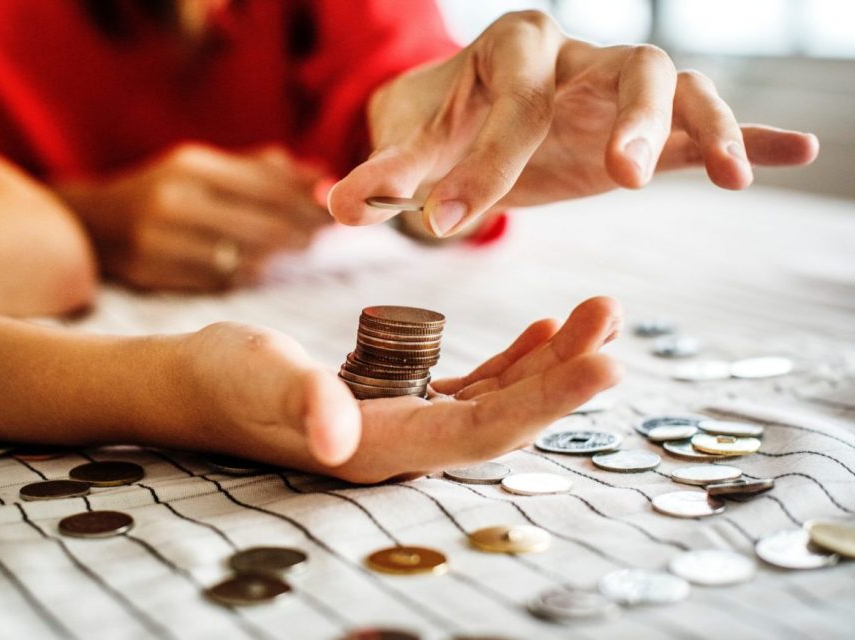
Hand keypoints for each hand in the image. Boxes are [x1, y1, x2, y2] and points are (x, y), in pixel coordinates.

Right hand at [57, 144, 331, 290]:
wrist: (93, 223)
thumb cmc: (162, 191)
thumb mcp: (203, 167)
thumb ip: (261, 170)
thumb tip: (321, 176)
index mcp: (190, 167)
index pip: (265, 187)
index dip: (305, 202)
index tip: (333, 210)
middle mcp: (174, 201)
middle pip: (260, 225)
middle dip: (300, 231)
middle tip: (323, 235)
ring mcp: (160, 241)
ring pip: (242, 258)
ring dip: (277, 257)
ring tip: (297, 249)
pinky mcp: (153, 273)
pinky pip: (217, 281)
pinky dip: (245, 274)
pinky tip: (260, 268)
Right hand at [166, 296, 621, 482]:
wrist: (195, 383)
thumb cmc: (221, 378)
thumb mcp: (259, 378)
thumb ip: (301, 402)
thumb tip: (336, 437)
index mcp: (380, 448)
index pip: (482, 432)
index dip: (547, 404)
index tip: (606, 364)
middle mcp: (404, 446)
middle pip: (505, 417)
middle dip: (565, 375)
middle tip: (613, 321)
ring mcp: (404, 425)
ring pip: (496, 399)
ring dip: (550, 362)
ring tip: (596, 316)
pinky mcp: (398, 401)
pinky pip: (471, 386)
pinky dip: (512, 359)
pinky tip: (542, 333)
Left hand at [329, 11, 818, 236]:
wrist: (465, 116)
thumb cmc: (438, 126)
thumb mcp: (409, 147)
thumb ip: (382, 176)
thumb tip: (337, 206)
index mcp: (512, 49)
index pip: (512, 102)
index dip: (481, 163)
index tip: (447, 224)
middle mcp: (575, 54)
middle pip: (627, 65)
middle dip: (627, 118)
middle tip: (619, 178)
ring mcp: (615, 87)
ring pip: (678, 85)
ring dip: (704, 124)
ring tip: (727, 174)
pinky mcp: (642, 126)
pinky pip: (705, 122)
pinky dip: (747, 135)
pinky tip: (795, 154)